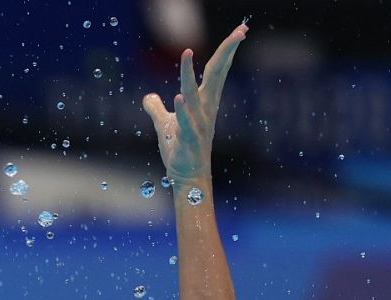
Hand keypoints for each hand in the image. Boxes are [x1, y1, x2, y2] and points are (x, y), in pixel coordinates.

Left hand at [143, 24, 247, 185]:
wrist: (186, 177)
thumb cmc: (180, 150)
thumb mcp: (165, 125)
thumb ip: (156, 109)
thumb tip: (148, 96)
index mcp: (203, 102)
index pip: (217, 70)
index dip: (227, 50)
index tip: (241, 30)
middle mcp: (205, 109)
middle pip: (216, 74)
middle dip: (227, 52)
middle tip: (241, 31)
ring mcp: (198, 124)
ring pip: (194, 95)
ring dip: (188, 74)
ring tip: (187, 52)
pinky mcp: (188, 140)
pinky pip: (186, 123)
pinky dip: (182, 111)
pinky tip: (179, 97)